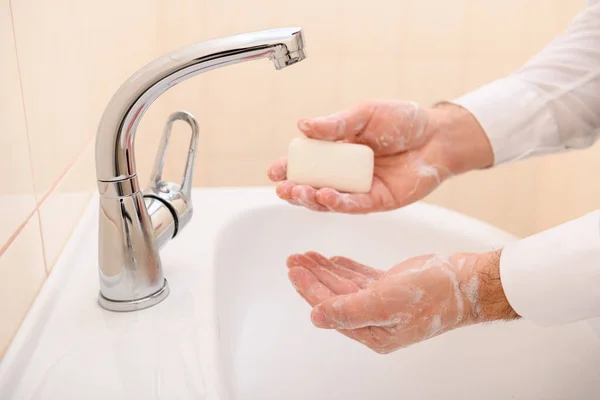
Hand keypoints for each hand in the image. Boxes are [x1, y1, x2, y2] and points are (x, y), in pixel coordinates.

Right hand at [268, 100, 492, 212]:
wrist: (438, 135)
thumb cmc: (402, 121)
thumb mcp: (364, 114)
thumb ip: (336, 123)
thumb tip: (302, 125)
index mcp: (337, 151)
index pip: (307, 163)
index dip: (288, 168)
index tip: (273, 171)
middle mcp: (345, 174)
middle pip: (313, 186)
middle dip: (295, 189)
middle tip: (284, 187)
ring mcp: (360, 189)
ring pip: (329, 201)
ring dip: (312, 199)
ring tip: (301, 192)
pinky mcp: (378, 201)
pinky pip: (354, 206)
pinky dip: (339, 203)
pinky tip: (327, 196)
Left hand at [286, 250, 517, 353]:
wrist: (465, 281)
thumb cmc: (431, 295)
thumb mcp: (386, 303)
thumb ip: (349, 311)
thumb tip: (315, 317)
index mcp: (372, 332)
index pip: (331, 309)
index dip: (310, 289)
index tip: (294, 271)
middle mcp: (374, 320)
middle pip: (334, 296)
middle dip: (313, 277)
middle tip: (293, 259)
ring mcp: (383, 303)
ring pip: (345, 284)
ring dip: (325, 269)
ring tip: (306, 255)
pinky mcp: (390, 287)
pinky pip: (361, 277)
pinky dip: (346, 268)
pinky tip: (332, 259)